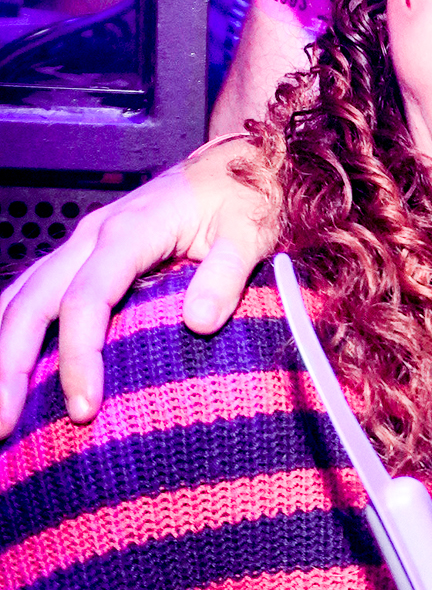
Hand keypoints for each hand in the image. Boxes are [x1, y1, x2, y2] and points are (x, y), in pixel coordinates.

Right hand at [0, 136, 276, 436]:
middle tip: (4, 425)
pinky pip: (33, 291)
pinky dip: (12, 328)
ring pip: (22, 296)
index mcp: (130, 233)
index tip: (84, 406)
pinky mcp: (85, 255)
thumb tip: (199, 323)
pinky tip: (5, 365)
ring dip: (2, 351)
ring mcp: (83, 245)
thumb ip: (225, 275)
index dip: (79, 354)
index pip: (87, 299)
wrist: (237, 164)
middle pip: (34, 302)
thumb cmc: (243, 199)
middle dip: (12, 364)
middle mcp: (93, 237)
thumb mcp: (249, 232)